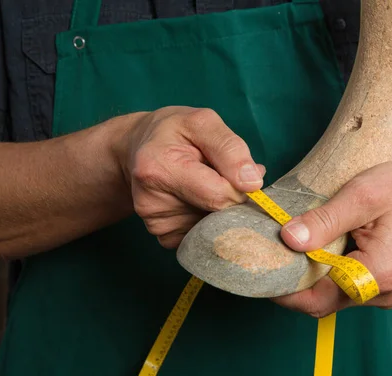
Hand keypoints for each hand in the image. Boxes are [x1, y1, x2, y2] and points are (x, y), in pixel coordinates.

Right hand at [116, 107, 264, 247]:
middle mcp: (150, 202)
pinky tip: (196, 199)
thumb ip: (231, 149)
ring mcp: (155, 224)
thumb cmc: (174, 132)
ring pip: (214, 227)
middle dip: (230, 198)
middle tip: (218, 175)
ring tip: (203, 183)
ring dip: (218, 208)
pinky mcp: (164, 236)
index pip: (219, 195)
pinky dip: (208, 219)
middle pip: (217, 215)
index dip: (239, 186)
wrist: (139, 147)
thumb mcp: (203, 123)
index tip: (236, 172)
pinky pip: (204, 235)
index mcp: (158, 169)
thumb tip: (252, 183)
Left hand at [274, 158, 391, 317]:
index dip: (282, 290)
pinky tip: (316, 246)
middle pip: (323, 300)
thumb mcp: (364, 194)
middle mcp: (382, 292)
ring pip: (334, 294)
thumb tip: (288, 239)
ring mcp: (386, 291)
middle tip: (268, 253)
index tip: (259, 269)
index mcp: (377, 275)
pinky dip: (327, 271)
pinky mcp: (385, 281)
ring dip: (310, 274)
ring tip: (288, 246)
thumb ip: (325, 220)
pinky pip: (347, 286)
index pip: (316, 301)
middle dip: (293, 281)